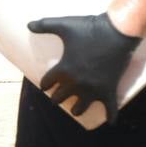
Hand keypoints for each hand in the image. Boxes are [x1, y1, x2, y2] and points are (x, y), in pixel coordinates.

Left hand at [26, 12, 140, 123]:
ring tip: (76, 110)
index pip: (47, 83)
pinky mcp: (109, 90)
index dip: (45, 84)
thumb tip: (28, 25)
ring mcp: (93, 89)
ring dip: (77, 109)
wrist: (117, 31)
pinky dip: (111, 115)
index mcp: (63, 69)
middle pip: (60, 98)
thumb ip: (45, 25)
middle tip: (57, 97)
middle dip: (57, 97)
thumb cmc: (89, 28)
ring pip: (80, 108)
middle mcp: (76, 83)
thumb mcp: (64, 25)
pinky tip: (111, 122)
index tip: (45, 85)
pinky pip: (110, 108)